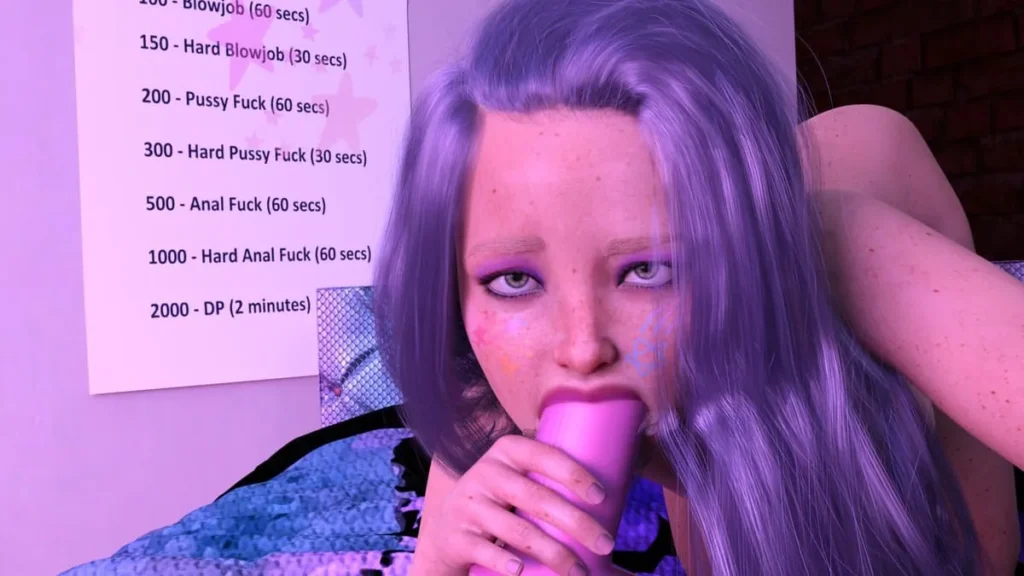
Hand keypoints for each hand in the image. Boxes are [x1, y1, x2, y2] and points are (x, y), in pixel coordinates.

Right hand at [420, 434, 616, 575]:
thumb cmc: (504, 505)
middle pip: (537, 498)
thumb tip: (626, 512)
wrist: (447, 530)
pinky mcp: (456, 537)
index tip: (602, 497)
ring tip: (580, 572)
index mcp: (507, 452)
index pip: (544, 455)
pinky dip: (504, 563)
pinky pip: (484, 551)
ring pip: (517, 531)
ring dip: (554, 554)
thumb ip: (560, 492)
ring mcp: (468, 506)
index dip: (573, 473)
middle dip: (577, 524)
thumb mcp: (521, 484)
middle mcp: (485, 473)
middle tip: (607, 545)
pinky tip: (521, 572)